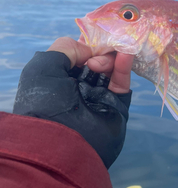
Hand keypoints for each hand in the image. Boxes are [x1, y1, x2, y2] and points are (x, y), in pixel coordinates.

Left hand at [13, 37, 133, 168]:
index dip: (84, 45)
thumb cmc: (45, 103)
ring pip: (110, 68)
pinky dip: (124, 64)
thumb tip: (90, 52)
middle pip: (96, 58)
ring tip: (98, 65)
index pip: (76, 54)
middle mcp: (78, 87)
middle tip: (91, 62)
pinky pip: (122, 81)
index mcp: (57, 80)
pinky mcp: (117, 104)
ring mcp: (99, 96)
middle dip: (97, 52)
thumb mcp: (43, 67)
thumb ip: (65, 48)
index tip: (89, 42)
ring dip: (108, 58)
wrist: (62, 144)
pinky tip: (126, 53)